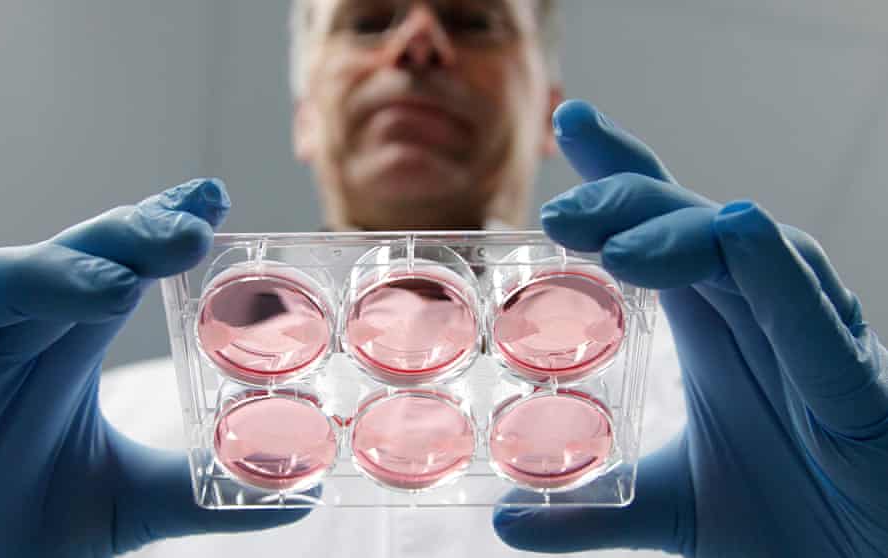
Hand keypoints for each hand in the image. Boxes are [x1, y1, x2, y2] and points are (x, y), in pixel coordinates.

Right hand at [0, 180, 310, 556]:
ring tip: (118, 286)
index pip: (121, 270)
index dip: (162, 231)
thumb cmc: (6, 524)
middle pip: (78, 260)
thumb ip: (197, 490)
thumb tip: (301, 493)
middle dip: (133, 237)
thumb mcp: (118, 505)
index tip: (214, 202)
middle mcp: (16, 333)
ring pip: (5, 281)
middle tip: (193, 228)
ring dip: (61, 274)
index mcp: (65, 346)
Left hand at [492, 101, 887, 556]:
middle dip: (627, 201)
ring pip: (750, 249)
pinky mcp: (852, 383)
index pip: (659, 226)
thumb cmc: (788, 519)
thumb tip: (507, 518)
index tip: (572, 123)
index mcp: (712, 327)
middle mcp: (754, 316)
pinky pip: (816, 313)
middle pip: (689, 221)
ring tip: (618, 243)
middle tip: (561, 214)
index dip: (620, 169)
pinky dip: (778, 270)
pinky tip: (740, 232)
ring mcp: (805, 340)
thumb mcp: (670, 507)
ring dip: (684, 231)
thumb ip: (588, 510)